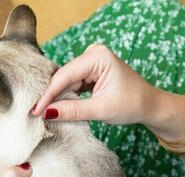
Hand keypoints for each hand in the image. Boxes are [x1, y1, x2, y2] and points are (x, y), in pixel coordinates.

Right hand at [32, 43, 157, 124]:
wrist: (149, 105)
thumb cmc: (132, 104)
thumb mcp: (100, 110)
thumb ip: (73, 110)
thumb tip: (47, 113)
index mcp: (98, 57)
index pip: (64, 76)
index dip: (48, 95)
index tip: (35, 111)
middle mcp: (93, 53)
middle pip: (63, 77)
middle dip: (52, 95)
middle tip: (37, 114)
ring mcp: (91, 61)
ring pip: (66, 81)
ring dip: (59, 96)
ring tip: (46, 113)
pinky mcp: (91, 70)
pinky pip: (72, 83)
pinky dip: (67, 96)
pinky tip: (60, 107)